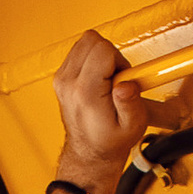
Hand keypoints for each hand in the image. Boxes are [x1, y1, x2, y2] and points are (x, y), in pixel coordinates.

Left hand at [51, 29, 145, 193]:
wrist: (90, 153)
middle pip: (92, 40)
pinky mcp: (60, 77)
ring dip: (101, 55)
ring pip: (85, 42)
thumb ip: (130, 104)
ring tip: (107, 80)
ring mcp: (61, 78)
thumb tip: (125, 85)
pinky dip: (92, 59)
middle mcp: (68, 82)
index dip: (119, 60)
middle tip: (116, 79)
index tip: (122, 80)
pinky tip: (98, 79)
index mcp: (85, 92)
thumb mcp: (131, 127)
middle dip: (110, 54)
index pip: (104, 49)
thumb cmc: (110, 141)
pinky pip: (79, 51)